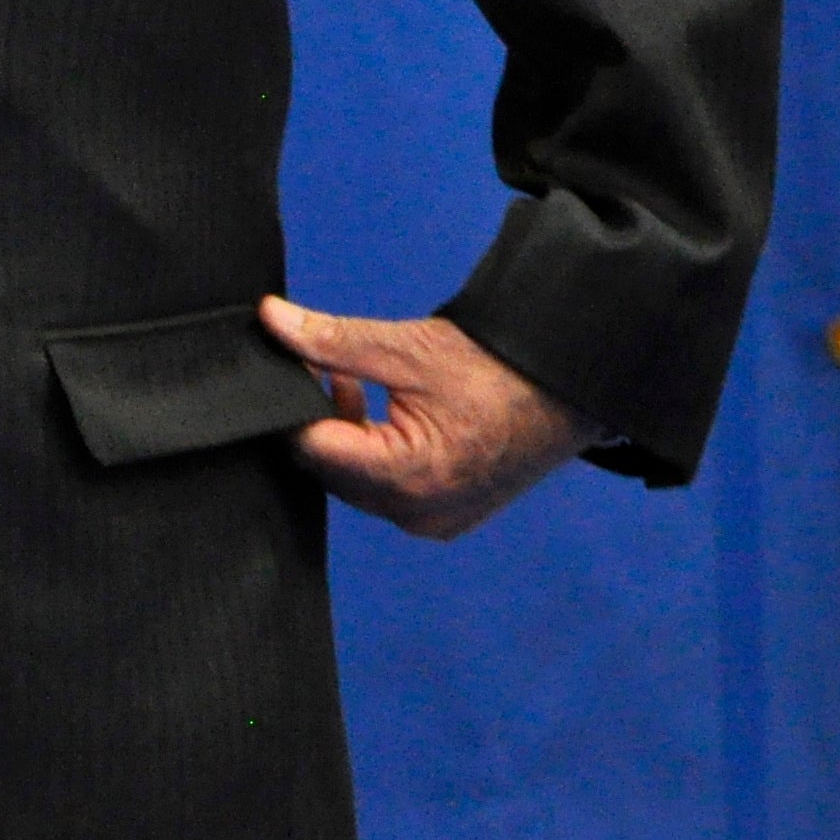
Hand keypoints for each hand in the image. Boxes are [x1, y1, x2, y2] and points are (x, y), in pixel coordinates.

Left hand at [262, 297, 607, 540]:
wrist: (569, 391)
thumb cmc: (497, 370)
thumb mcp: (407, 348)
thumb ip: (332, 340)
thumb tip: (270, 319)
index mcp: (408, 477)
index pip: (311, 449)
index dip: (290, 406)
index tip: (289, 365)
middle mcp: (418, 512)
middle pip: (328, 468)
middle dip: (315, 417)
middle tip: (322, 367)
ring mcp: (432, 521)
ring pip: (351, 480)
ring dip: (342, 433)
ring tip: (352, 380)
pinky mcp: (442, 515)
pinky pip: (382, 490)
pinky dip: (370, 452)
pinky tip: (378, 408)